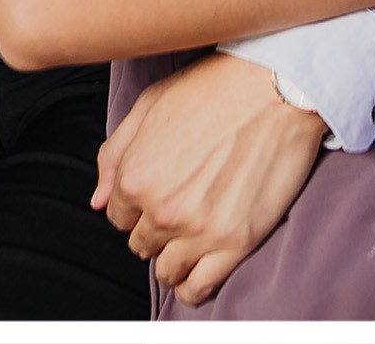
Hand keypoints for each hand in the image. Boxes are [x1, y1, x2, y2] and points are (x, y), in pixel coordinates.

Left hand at [94, 53, 325, 306]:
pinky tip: (198, 268)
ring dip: (174, 256)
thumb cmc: (214, 88)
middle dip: (155, 229)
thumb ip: (115, 154)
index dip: (137, 206)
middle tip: (182, 206)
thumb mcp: (150, 105)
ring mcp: (199, 230)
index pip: (118, 217)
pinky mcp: (236, 242)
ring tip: (193, 234)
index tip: (159, 194)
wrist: (275, 86)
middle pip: (142, 244)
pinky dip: (192, 286)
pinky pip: (198, 288)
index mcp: (135, 177)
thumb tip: (98, 200)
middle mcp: (160, 210)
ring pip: (167, 270)